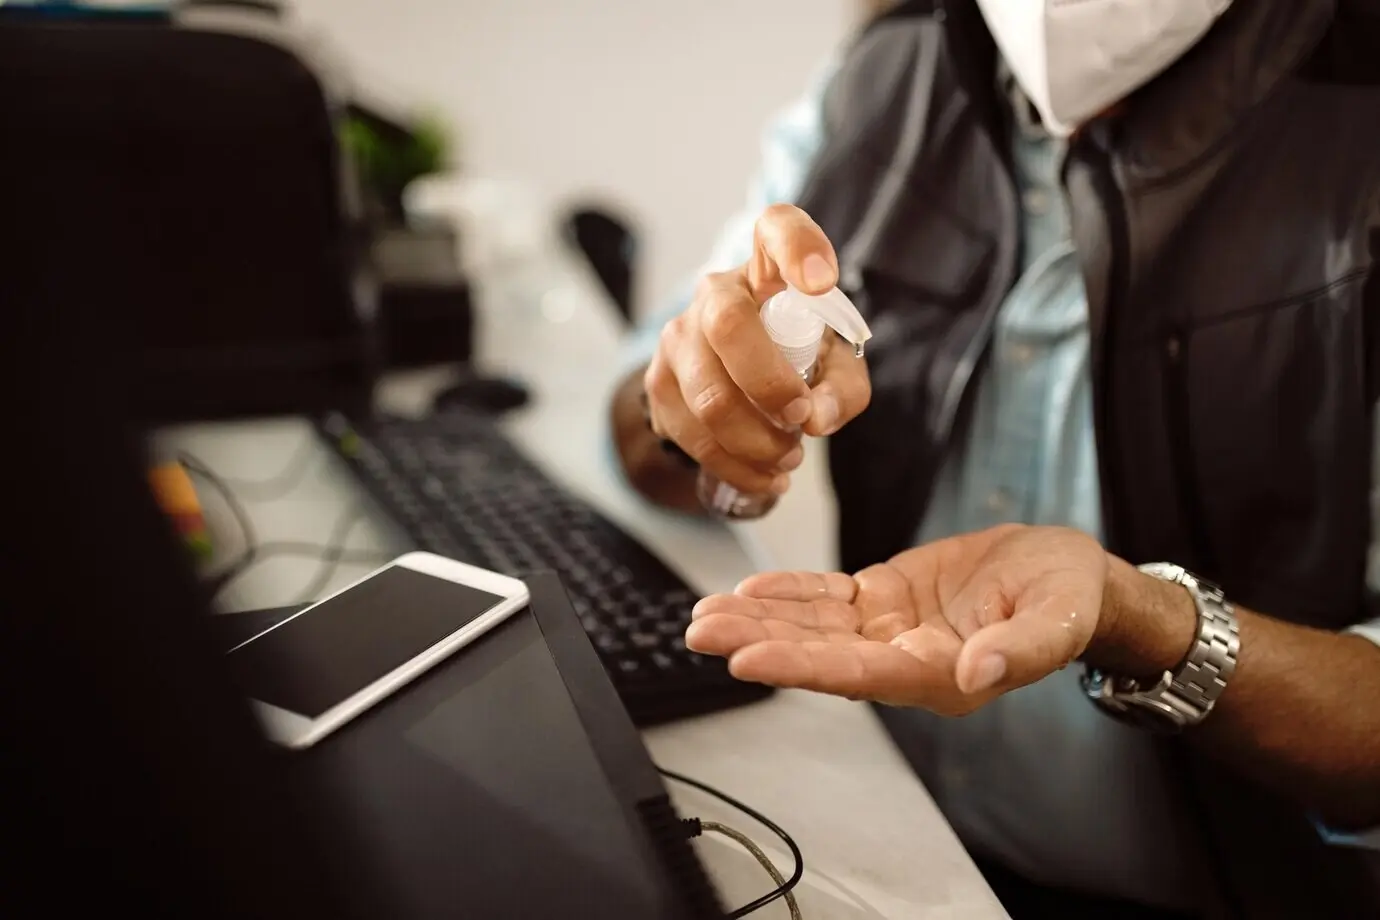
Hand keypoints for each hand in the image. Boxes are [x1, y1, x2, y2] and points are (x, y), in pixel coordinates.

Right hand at [643, 205, 871, 496]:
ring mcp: (677, 336)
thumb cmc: (797, 360)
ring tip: (788, 459)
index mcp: (768, 268)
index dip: (799, 248)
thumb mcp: (836, 370)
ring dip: (757, 443)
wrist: (735, 382)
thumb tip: (813, 419)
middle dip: (771, 387)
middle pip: (730, 327)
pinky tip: (763, 474)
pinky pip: (692, 434)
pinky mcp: (657, 383)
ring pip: (709, 397)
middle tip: (802, 421)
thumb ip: (841, 391)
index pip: (777, 229)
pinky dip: (736, 466)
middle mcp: (715, 292)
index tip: (822, 281)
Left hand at [686, 525, 1107, 712]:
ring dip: (759, 619)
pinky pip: (829, 597)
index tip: (748, 661)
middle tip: (700, 633)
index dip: (802, 666)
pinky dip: (789, 592)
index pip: (859, 675)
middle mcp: (904, 660)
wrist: (1065, 573)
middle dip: (758, 642)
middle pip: (820, 654)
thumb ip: (1021, 649)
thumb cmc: (1068, 599)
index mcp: (941, 676)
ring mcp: (890, 629)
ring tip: (704, 614)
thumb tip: (978, 673)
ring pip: (813, 625)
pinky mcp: (885, 597)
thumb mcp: (1060, 617)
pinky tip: (751, 588)